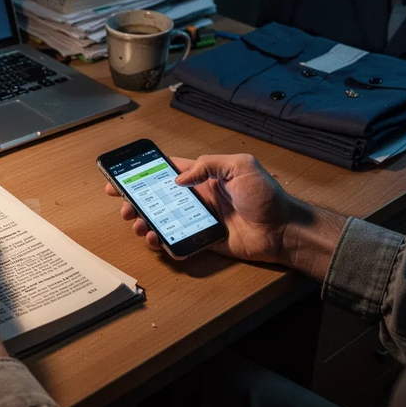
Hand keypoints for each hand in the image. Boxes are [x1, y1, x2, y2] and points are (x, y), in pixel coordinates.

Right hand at [105, 154, 344, 278]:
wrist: (282, 230)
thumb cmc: (265, 195)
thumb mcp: (240, 166)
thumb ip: (208, 165)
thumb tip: (178, 179)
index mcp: (204, 177)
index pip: (168, 171)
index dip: (144, 172)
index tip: (122, 175)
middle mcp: (197, 198)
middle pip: (158, 198)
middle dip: (136, 200)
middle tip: (122, 206)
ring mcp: (198, 220)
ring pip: (162, 220)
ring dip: (145, 221)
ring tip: (136, 224)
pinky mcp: (202, 241)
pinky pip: (176, 241)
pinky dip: (161, 241)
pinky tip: (154, 238)